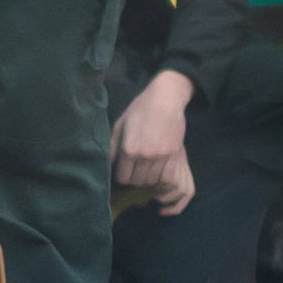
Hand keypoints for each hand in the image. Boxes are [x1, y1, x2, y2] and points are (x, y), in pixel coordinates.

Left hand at [110, 70, 197, 216]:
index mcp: (128, 149)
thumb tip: (107, 164)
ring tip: (146, 171)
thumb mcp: (119, 126)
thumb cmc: (139, 111)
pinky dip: (161, 177)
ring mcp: (161, 156)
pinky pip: (167, 175)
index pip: (123, 178)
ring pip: (153, 181)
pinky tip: (158, 170)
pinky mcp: (174, 154)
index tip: (124, 172)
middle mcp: (144, 155)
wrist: (165, 100)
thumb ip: (113, 147)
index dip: (122, 177)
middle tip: (135, 172)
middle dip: (135, 179)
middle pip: (138, 182)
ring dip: (148, 179)